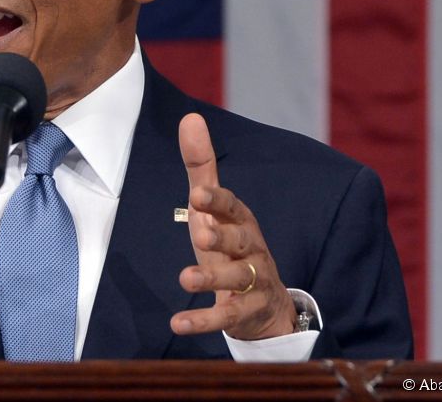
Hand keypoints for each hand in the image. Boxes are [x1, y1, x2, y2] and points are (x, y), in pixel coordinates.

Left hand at [170, 113, 296, 339]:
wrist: (265, 303)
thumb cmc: (230, 244)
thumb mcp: (212, 208)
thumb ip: (200, 167)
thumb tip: (190, 118)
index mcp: (240, 221)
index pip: (232, 206)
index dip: (217, 200)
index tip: (197, 193)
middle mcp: (251, 249)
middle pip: (241, 241)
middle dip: (222, 237)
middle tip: (200, 234)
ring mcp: (252, 282)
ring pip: (237, 279)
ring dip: (210, 279)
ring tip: (184, 280)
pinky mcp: (245, 313)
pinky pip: (226, 317)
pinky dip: (202, 321)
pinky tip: (177, 323)